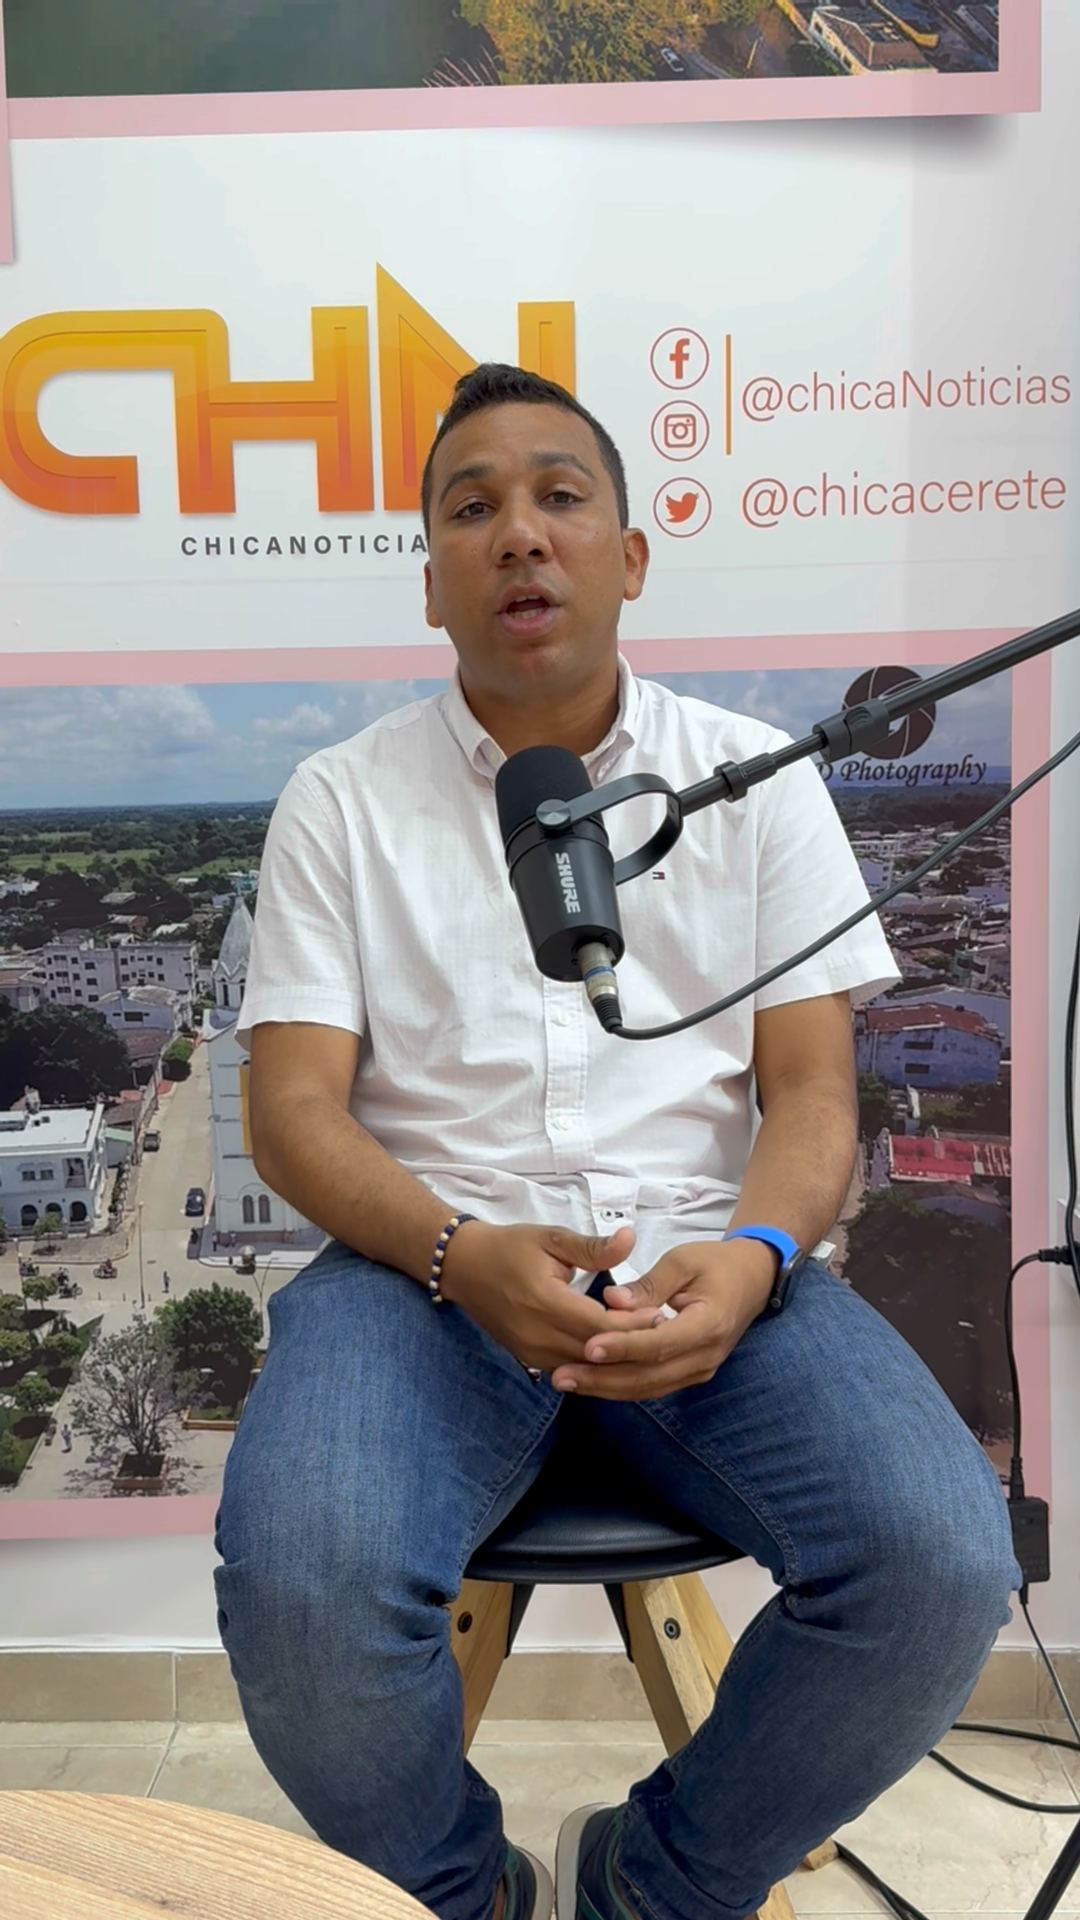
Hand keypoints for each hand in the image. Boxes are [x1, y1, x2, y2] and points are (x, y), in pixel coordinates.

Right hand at [438, 1221, 660, 1374]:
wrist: (464, 1267)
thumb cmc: (510, 1247)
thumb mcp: (552, 1238)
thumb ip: (594, 1247)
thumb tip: (630, 1239)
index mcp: (546, 1302)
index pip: (601, 1324)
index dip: (634, 1324)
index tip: (661, 1313)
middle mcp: (537, 1335)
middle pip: (596, 1352)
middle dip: (632, 1345)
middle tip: (664, 1332)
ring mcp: (531, 1351)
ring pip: (585, 1366)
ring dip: (615, 1357)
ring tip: (647, 1343)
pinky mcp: (528, 1359)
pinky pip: (570, 1367)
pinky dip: (594, 1362)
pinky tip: (616, 1350)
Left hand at [548, 1238, 777, 1401]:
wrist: (752, 1280)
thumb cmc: (716, 1264)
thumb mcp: (682, 1261)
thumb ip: (648, 1284)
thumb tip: (611, 1301)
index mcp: (708, 1325)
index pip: (659, 1343)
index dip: (623, 1347)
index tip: (588, 1346)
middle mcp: (706, 1356)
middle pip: (649, 1376)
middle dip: (602, 1379)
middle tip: (561, 1375)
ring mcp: (699, 1370)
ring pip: (647, 1388)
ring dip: (605, 1388)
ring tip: (566, 1380)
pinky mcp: (689, 1373)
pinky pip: (652, 1385)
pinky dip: (619, 1385)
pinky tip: (590, 1380)